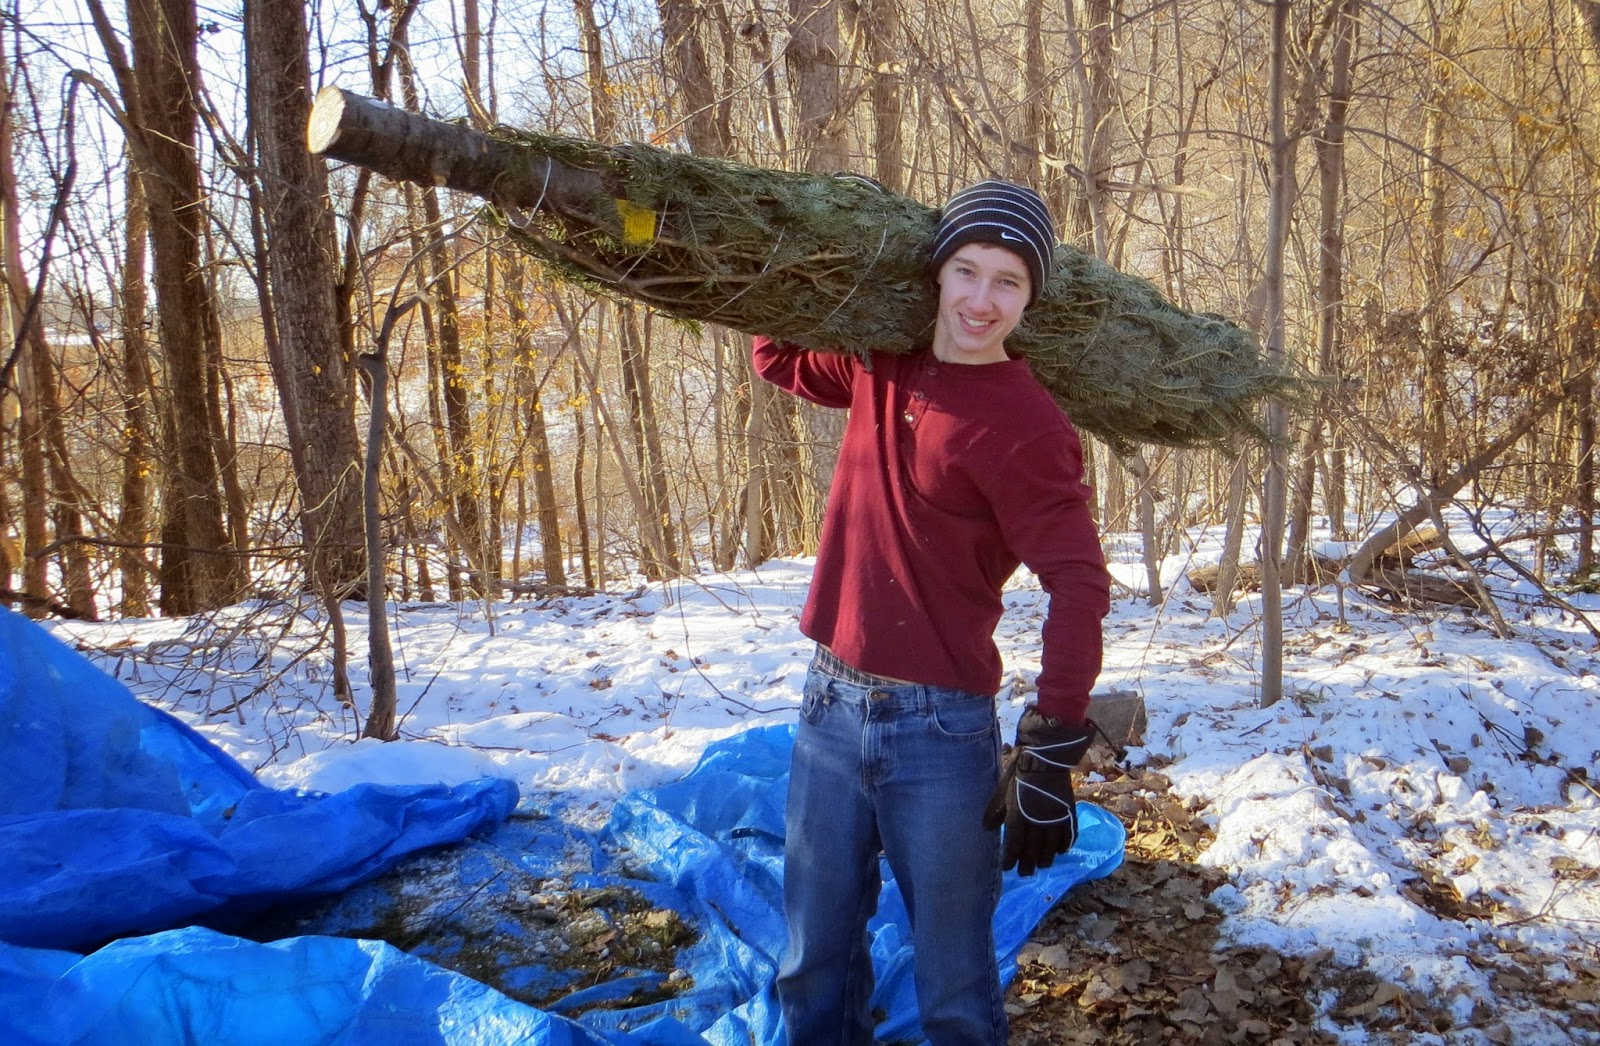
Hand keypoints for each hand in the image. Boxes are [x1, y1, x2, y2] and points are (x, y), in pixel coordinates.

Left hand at [982, 707, 1093, 875]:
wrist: (1045, 762)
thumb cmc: (1018, 776)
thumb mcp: (1001, 793)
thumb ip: (994, 812)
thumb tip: (986, 830)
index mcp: (1018, 819)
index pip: (1013, 847)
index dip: (1010, 860)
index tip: (1007, 868)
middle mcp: (1036, 824)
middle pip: (1032, 853)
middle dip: (1027, 865)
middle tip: (1024, 873)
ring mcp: (1054, 821)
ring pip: (1050, 849)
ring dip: (1045, 860)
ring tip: (1041, 865)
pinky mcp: (1068, 816)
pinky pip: (1067, 838)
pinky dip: (1063, 847)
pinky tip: (1059, 851)